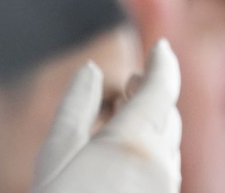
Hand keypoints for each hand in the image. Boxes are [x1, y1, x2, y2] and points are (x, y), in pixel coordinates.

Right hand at [33, 39, 181, 192]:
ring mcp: (166, 187)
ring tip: (123, 112)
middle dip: (152, 93)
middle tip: (132, 79)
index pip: (161, 90)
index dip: (162, 63)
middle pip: (167, 116)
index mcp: (135, 142)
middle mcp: (162, 164)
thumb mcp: (57, 151)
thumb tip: (91, 69)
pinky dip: (150, 147)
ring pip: (168, 143)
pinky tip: (124, 152)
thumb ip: (76, 105)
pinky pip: (164, 166)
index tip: (160, 46)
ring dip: (151, 121)